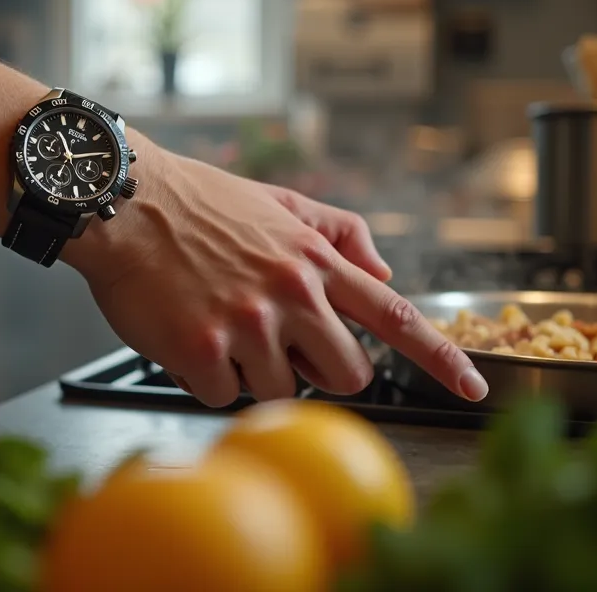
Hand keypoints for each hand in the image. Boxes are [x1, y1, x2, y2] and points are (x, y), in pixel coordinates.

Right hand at [63, 146, 486, 406]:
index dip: (442, 358)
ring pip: (280, 391)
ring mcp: (250, 325)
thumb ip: (340, 234)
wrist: (122, 201)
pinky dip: (204, 376)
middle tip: (276, 342)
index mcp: (317, 261)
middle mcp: (294, 295)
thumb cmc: (195, 202)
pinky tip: (185, 334)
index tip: (474, 387)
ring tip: (217, 322)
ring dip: (251, 370)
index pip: (397, 317)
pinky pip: (222, 395)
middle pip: (348, 375)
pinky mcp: (205, 351)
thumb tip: (383, 275)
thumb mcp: (280, 201)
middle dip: (318, 369)